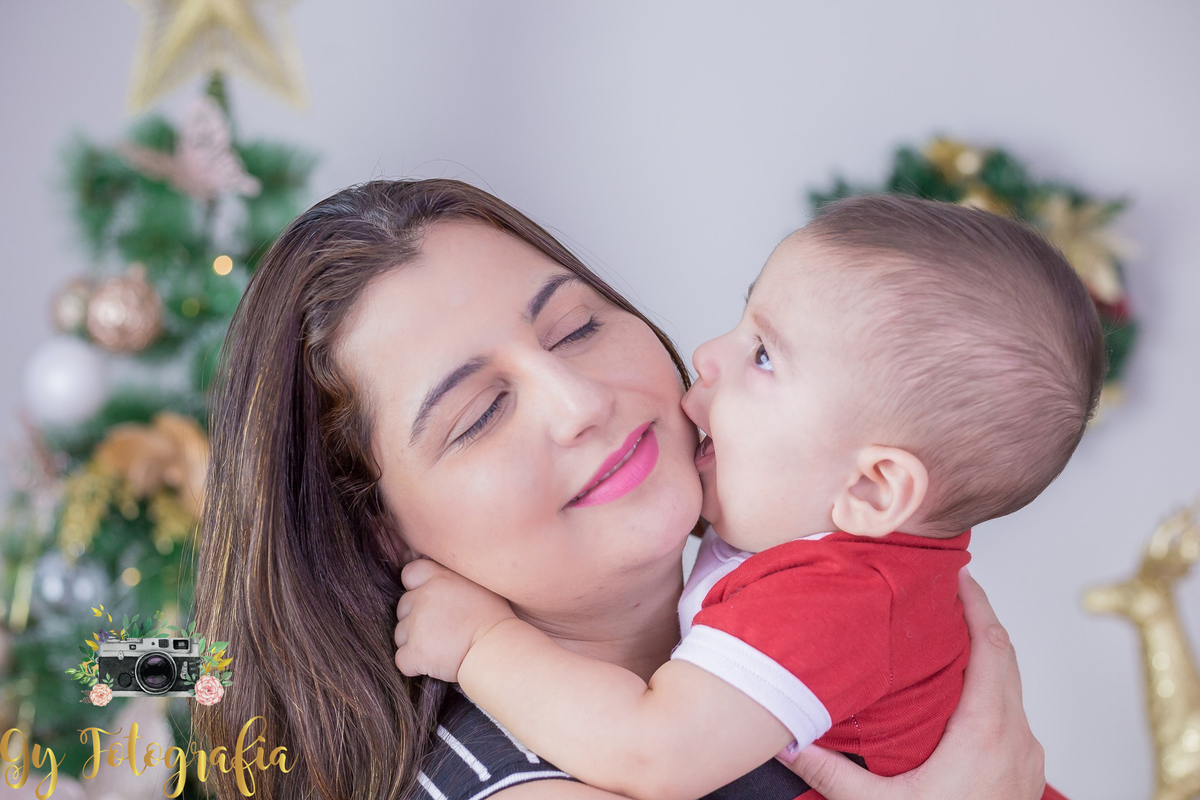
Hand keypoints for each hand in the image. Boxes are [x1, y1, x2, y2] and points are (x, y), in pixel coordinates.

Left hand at [394, 559, 516, 682]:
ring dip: (414, 642)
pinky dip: (414, 665)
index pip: (410, 573)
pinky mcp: (415, 652)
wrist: (497, 649)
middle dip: (415, 619)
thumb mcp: (478, 587)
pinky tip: (433, 664)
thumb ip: (452, 581)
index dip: (415, 588)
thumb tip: (442, 586)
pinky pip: (402, 660)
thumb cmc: (495, 620)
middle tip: (440, 630)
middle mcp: (424, 597)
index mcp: (440, 577)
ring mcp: (416, 625)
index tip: (429, 601)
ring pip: (400, 634)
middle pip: (403, 607)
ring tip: (440, 648)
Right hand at [779, 567, 1045, 799]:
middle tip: (948, 590)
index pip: (992, 646)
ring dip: (986, 653)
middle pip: (1007, 655)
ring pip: (1012, 685)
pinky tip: (961, 694)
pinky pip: (1013, 712)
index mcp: (986, 731)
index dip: (977, 604)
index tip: (957, 574)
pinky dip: (992, 687)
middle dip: (979, 617)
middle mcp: (1016, 736)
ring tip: (948, 635)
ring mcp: (1027, 755)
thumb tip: (786, 739)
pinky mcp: (1025, 772)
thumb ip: (830, 772)